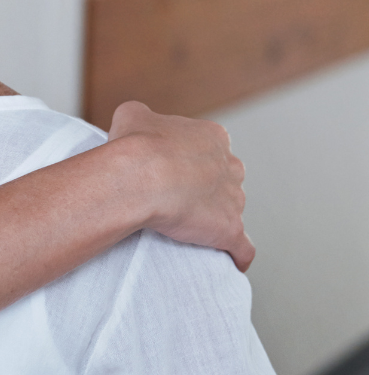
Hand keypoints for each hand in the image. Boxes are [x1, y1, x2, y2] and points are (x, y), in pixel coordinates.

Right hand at [107, 101, 253, 271]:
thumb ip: (141, 116)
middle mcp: (230, 165)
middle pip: (224, 178)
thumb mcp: (131, 114)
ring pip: (230, 210)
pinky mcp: (230, 229)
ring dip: (214, 220)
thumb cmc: (135, 145)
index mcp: (212, 136)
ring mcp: (233, 199)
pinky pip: (242, 247)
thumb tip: (138, 121)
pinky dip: (237, 254)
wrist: (140, 177)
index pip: (209, 148)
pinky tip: (231, 260)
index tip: (169, 170)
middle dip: (206, 189)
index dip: (189, 160)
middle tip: (175, 199)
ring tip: (187, 231)